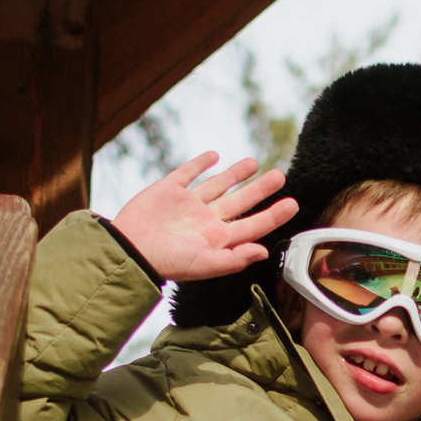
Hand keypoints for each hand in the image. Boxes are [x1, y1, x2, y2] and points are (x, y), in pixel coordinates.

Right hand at [112, 153, 299, 280]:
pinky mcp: (168, 191)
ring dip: (235, 174)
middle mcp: (205, 220)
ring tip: (254, 163)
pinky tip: (214, 156)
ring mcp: (187, 205)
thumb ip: (234, 259)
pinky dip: (200, 164)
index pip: (252, 225)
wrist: (128, 249)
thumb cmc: (166, 263)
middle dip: (260, 190)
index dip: (274, 214)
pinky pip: (187, 174)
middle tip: (280, 176)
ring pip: (217, 186)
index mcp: (217, 239)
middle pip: (240, 202)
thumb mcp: (204, 264)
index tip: (293, 203)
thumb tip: (264, 251)